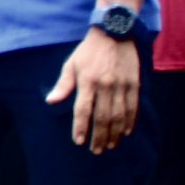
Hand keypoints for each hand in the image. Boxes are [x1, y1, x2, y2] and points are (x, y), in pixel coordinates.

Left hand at [47, 30, 140, 152]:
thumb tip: (50, 101)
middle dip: (99, 136)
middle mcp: (106, 85)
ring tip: (110, 146)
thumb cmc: (88, 51)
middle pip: (102, 117)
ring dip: (114, 133)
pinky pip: (133, 107)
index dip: (81, 127)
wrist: (115, 33)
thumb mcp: (71, 65)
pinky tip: (126, 132)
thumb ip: (63, 85)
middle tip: (96, 151)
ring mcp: (122, 85)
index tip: (79, 142)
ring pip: (119, 115)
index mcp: (88, 81)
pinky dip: (130, 121)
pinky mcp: (134, 84)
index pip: (83, 110)